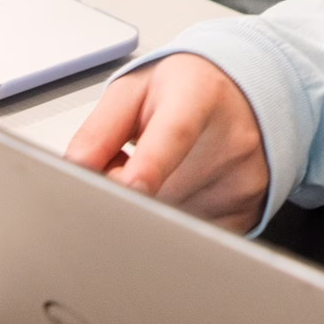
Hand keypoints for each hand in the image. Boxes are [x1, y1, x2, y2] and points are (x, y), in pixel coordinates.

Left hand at [65, 54, 269, 232]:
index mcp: (197, 96)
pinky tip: (185, 189)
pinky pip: (196, 233)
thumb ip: (98, 130)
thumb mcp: (132, 92)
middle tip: (127, 167)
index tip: (131, 189)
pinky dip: (178, 222)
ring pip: (175, 220)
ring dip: (153, 208)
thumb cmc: (184, 90)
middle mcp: (231, 137)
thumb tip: (73, 170)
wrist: (243, 93)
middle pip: (165, 191)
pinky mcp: (250, 208)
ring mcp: (244, 177)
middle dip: (127, 193)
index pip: (174, 134)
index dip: (150, 166)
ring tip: (163, 173)